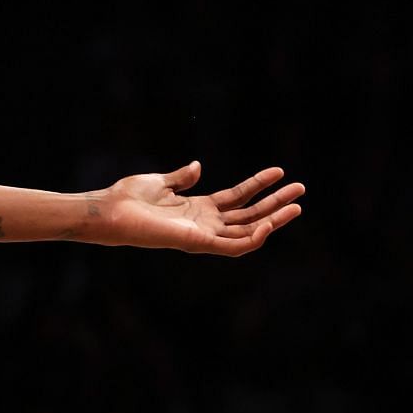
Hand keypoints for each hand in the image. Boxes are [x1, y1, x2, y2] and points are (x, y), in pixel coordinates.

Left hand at [101, 161, 303, 255]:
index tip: (280, 171)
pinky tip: (269, 224)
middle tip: (301, 188)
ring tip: (297, 205)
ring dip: (273, 220)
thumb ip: (182, 177)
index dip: (258, 185)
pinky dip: (253, 239)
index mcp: (197, 208)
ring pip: (248, 231)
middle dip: (275, 202)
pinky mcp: (198, 244)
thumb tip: (199, 166)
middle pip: (249, 214)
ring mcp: (203, 234)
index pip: (237, 198)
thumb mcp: (160, 182)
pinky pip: (233, 247)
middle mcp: (204, 223)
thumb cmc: (128, 198)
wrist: (111, 210)